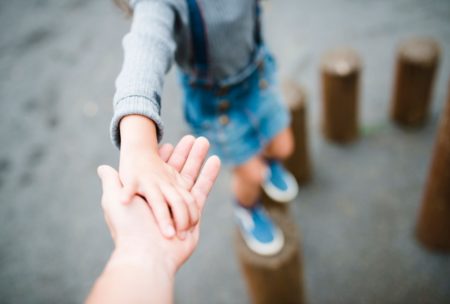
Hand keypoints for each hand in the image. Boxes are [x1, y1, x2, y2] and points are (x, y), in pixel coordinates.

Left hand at [98, 136, 220, 273]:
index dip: (163, 157)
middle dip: (185, 154)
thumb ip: (112, 182)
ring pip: (190, 177)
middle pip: (177, 171)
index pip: (156, 170)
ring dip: (198, 159)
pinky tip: (215, 160)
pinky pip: (202, 191)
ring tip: (205, 141)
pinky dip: (209, 175)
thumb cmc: (128, 227)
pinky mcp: (193, 215)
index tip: (168, 144)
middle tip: (194, 137)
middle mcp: (163, 200)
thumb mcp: (113, 200)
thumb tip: (103, 167)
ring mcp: (178, 207)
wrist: (146, 255)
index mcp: (146, 195)